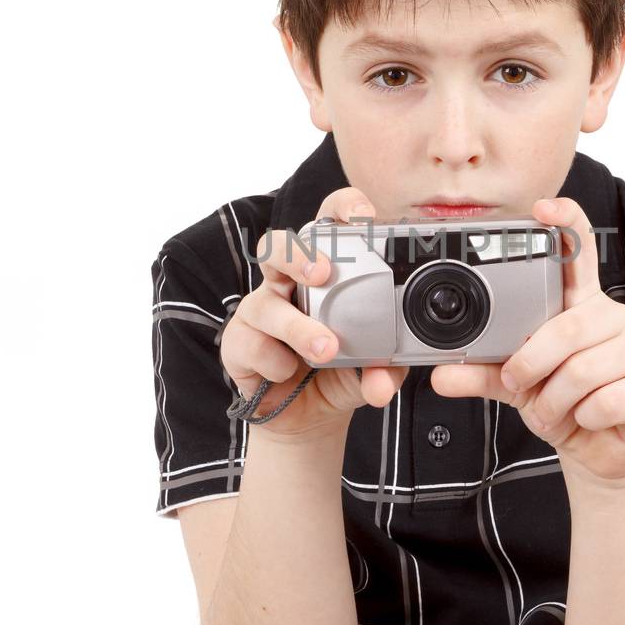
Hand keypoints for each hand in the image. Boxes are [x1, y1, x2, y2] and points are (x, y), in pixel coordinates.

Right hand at [220, 186, 407, 438]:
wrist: (307, 415)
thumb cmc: (339, 371)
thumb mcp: (373, 368)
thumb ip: (385, 369)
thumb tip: (384, 381)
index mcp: (324, 273)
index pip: (328, 223)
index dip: (342, 209)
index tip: (364, 218)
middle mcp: (287, 283)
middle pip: (278, 246)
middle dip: (298, 254)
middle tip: (323, 272)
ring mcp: (260, 310)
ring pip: (267, 303)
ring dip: (298, 327)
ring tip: (326, 348)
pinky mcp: (239, 342)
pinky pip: (253, 345)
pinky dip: (277, 362)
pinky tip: (290, 372)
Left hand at [430, 196, 624, 483]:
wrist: (599, 451)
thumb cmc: (560, 402)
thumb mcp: (514, 384)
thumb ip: (481, 372)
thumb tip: (440, 374)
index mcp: (579, 304)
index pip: (579, 250)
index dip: (566, 222)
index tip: (542, 208)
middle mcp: (611, 318)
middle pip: (567, 327)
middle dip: (531, 363)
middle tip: (518, 383)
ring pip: (582, 370)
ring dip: (554, 400)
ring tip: (551, 410)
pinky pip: (607, 400)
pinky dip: (584, 418)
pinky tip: (586, 419)